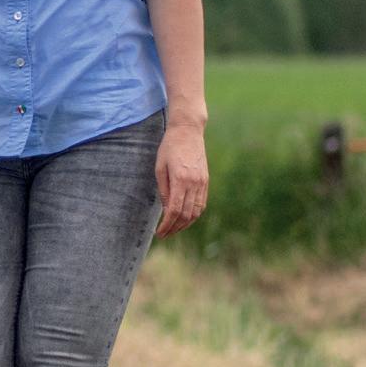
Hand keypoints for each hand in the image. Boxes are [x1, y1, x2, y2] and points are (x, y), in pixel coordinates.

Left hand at [154, 121, 207, 238]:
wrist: (188, 131)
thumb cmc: (169, 147)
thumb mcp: (160, 168)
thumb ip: (164, 190)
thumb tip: (167, 210)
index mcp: (181, 180)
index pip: (175, 210)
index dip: (167, 225)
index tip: (159, 233)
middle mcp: (194, 183)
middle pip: (187, 215)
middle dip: (175, 228)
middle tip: (164, 235)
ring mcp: (202, 182)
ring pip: (196, 211)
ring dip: (185, 224)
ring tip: (174, 229)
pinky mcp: (206, 180)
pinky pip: (202, 203)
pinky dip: (194, 214)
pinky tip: (185, 218)